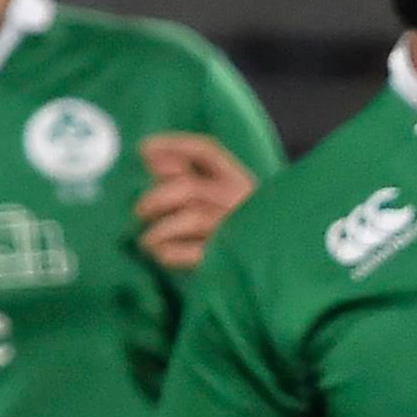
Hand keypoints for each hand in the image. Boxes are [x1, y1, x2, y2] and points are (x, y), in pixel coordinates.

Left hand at [131, 133, 257, 271]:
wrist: (275, 269)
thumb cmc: (237, 234)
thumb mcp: (222, 199)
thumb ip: (190, 178)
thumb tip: (150, 159)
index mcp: (240, 182)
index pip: (206, 152)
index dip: (173, 146)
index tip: (143, 148)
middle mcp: (240, 202)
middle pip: (189, 187)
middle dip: (156, 198)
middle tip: (140, 211)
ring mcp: (237, 231)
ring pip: (191, 218)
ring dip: (159, 231)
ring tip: (147, 241)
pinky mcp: (230, 260)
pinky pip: (193, 253)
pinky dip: (171, 253)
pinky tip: (162, 255)